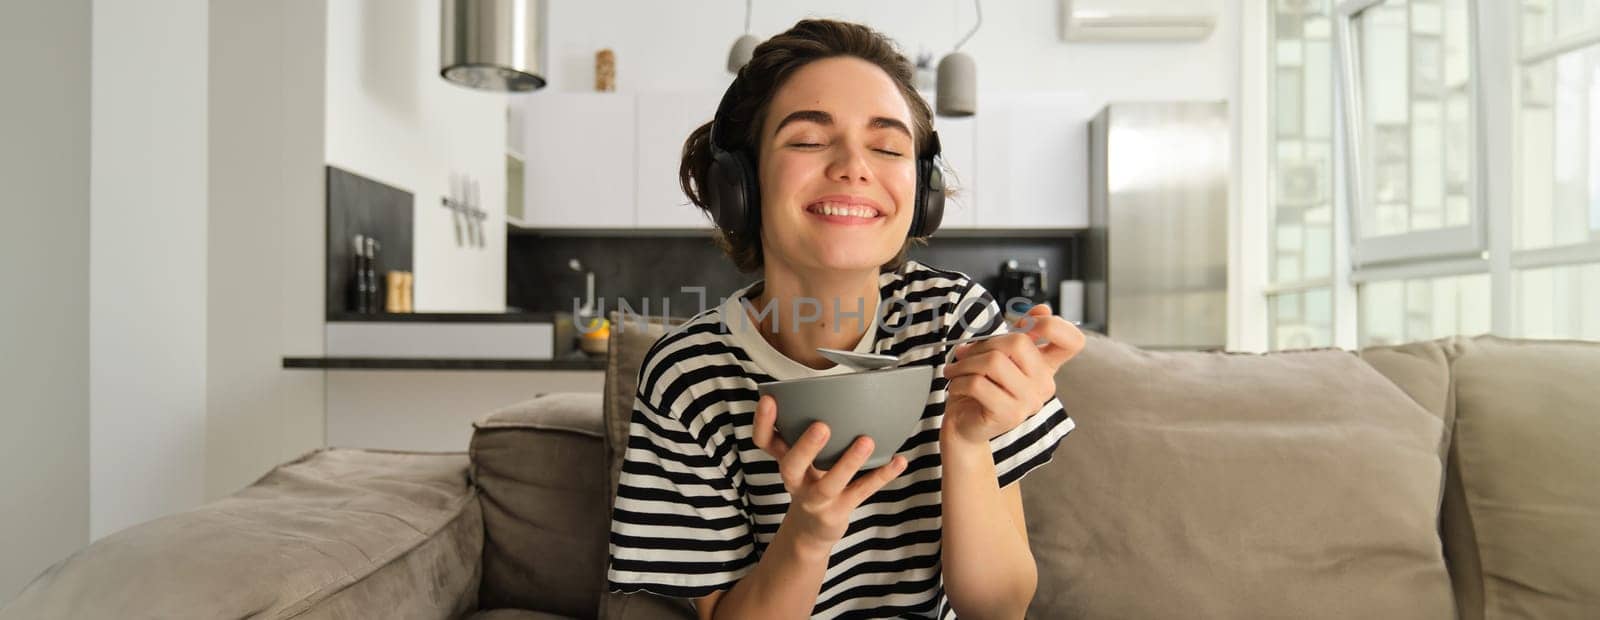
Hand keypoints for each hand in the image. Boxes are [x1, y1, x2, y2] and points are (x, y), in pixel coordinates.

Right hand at [751, 394, 907, 551]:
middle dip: (805, 447)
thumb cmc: (810, 481)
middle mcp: (796, 481)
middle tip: (821, 426)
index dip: (763, 423)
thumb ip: (808, 432)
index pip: (764, 442)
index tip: (769, 399)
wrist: (811, 530)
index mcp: (785, 461)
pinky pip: (861, 491)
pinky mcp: (839, 510)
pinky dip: (881, 476)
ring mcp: (817, 499)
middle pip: (791, 466)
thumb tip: (835, 387)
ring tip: (866, 441)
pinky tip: (898, 460)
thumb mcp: (802, 459)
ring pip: (830, 483)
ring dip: (848, 462)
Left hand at [941, 304, 1085, 445]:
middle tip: (964, 354)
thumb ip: (1019, 333)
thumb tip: (1043, 308)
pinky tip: (957, 388)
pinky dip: (958, 381)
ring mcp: (1030, 401)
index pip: (1073, 341)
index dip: (1052, 325)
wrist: (965, 425)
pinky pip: (978, 383)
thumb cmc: (981, 386)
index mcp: (1046, 366)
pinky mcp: (1010, 414)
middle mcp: (1045, 384)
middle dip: (983, 344)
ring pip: (994, 362)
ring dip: (965, 363)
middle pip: (1019, 342)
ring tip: (956, 371)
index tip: (1023, 325)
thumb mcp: (999, 353)